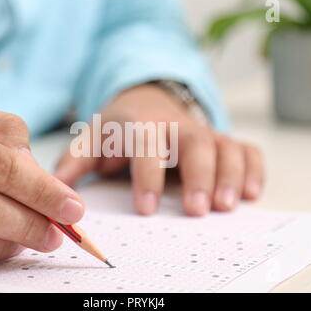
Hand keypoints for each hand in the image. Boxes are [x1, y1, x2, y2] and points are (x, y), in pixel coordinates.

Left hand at [55, 84, 264, 215]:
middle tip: (198, 210)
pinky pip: (247, 149)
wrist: (148, 100)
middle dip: (199, 175)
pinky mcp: (223, 140)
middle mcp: (178, 125)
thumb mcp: (93, 138)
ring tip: (226, 206)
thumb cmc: (120, 126)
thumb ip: (75, 160)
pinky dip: (254, 169)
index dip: (148, 176)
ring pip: (226, 147)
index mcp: (142, 124)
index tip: (146, 209)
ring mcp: (204, 132)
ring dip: (231, 175)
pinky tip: (251, 194)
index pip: (147, 145)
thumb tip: (56, 186)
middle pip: (196, 142)